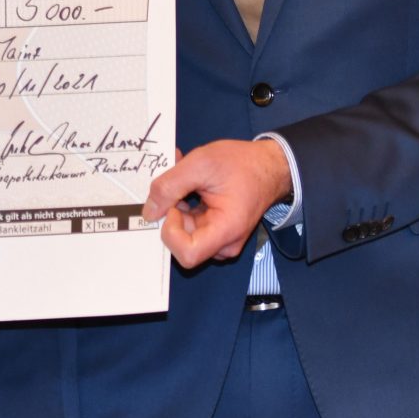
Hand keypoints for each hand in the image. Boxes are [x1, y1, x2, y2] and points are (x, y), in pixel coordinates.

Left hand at [142, 138, 293, 268]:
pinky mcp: (215, 231)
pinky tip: (188, 182)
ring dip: (176, 204)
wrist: (269, 165)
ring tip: (183, 176)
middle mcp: (224, 243)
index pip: (187, 254)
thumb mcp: (201, 164)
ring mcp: (219, 239)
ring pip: (182, 230)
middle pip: (181, 241)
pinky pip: (190, 223)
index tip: (174, 206)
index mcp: (227, 230)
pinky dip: (183, 203)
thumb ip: (170, 186)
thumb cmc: (244, 164)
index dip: (171, 232)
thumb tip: (149, 211)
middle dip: (171, 211)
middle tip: (174, 181)